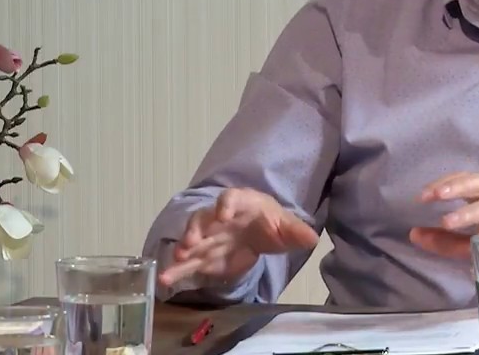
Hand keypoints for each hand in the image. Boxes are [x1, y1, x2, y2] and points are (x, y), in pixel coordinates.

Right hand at [157, 187, 319, 288]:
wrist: (259, 232)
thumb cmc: (270, 223)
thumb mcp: (285, 226)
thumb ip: (296, 232)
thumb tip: (312, 238)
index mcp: (241, 204)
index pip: (231, 198)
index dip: (226, 205)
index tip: (224, 215)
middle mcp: (219, 218)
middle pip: (204, 219)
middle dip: (197, 229)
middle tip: (192, 241)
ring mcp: (208, 238)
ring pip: (191, 241)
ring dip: (183, 249)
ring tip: (176, 260)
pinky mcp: (204, 257)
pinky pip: (188, 263)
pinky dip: (176, 271)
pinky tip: (165, 280)